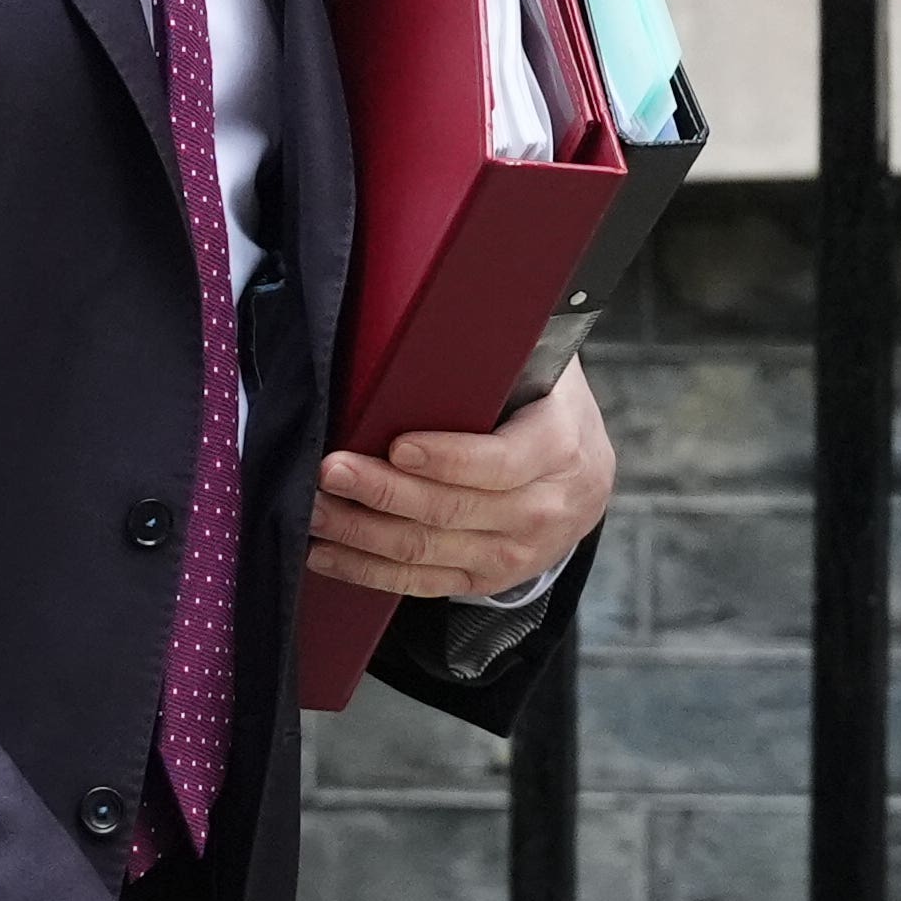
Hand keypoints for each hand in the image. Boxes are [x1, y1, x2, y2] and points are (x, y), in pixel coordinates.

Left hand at [305, 359, 613, 598]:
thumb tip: (428, 318)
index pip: (499, 462)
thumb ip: (497, 354)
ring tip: (315, 509)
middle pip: (452, 510)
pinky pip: (423, 583)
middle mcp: (545, 509)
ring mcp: (518, 552)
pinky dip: (370, 571)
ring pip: (429, 552)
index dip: (446, 459)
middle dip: (382, 492)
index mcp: (560, 447)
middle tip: (330, 471)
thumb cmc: (545, 404)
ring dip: (362, 533)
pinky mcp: (488, 578)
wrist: (585, 474)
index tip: (396, 445)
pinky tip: (328, 552)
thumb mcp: (542, 368)